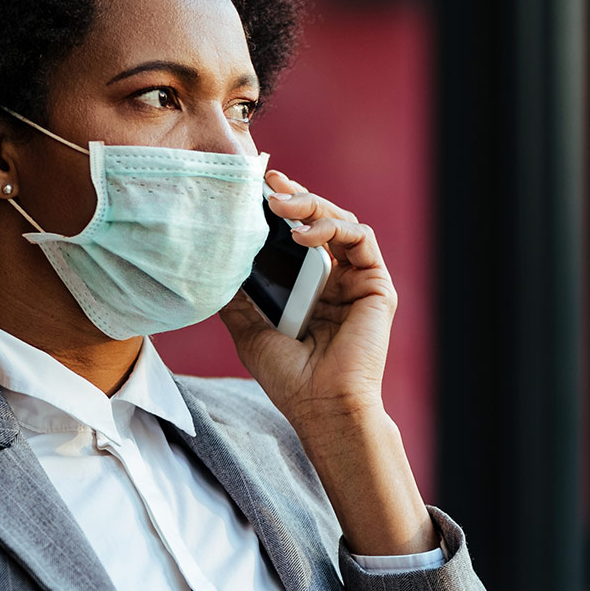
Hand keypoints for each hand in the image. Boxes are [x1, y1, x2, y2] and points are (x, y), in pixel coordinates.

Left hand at [220, 169, 396, 428]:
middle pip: (319, 221)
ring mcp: (357, 282)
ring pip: (341, 222)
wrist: (321, 406)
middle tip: (267, 184)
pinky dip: (334, 228)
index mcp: (308, 289)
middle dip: (294, 197)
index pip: (296, 236)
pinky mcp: (377, 286)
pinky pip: (361, 239)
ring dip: (311, 206)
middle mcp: (335, 280)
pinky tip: (304, 234)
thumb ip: (237, 295)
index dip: (280, 210)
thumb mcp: (249, 328)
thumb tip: (212, 261)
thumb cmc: (288, 378)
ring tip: (279, 205)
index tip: (253, 190)